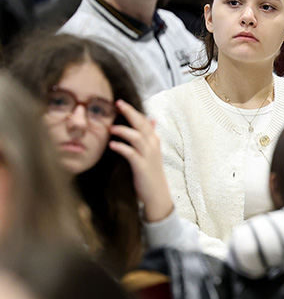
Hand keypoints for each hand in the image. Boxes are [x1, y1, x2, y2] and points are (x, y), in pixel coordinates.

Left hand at [108, 100, 173, 222]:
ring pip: (138, 137)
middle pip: (142, 124)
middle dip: (130, 113)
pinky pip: (131, 154)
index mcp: (154, 141)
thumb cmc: (151, 173)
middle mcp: (153, 146)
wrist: (157, 195)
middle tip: (117, 103)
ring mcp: (148, 156)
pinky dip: (121, 147)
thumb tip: (152, 120)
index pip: (145, 121)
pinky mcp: (142, 167)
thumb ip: (150, 136)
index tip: (120, 102)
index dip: (133, 111)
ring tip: (110, 127)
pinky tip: (112, 145)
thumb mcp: (152, 152)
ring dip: (123, 130)